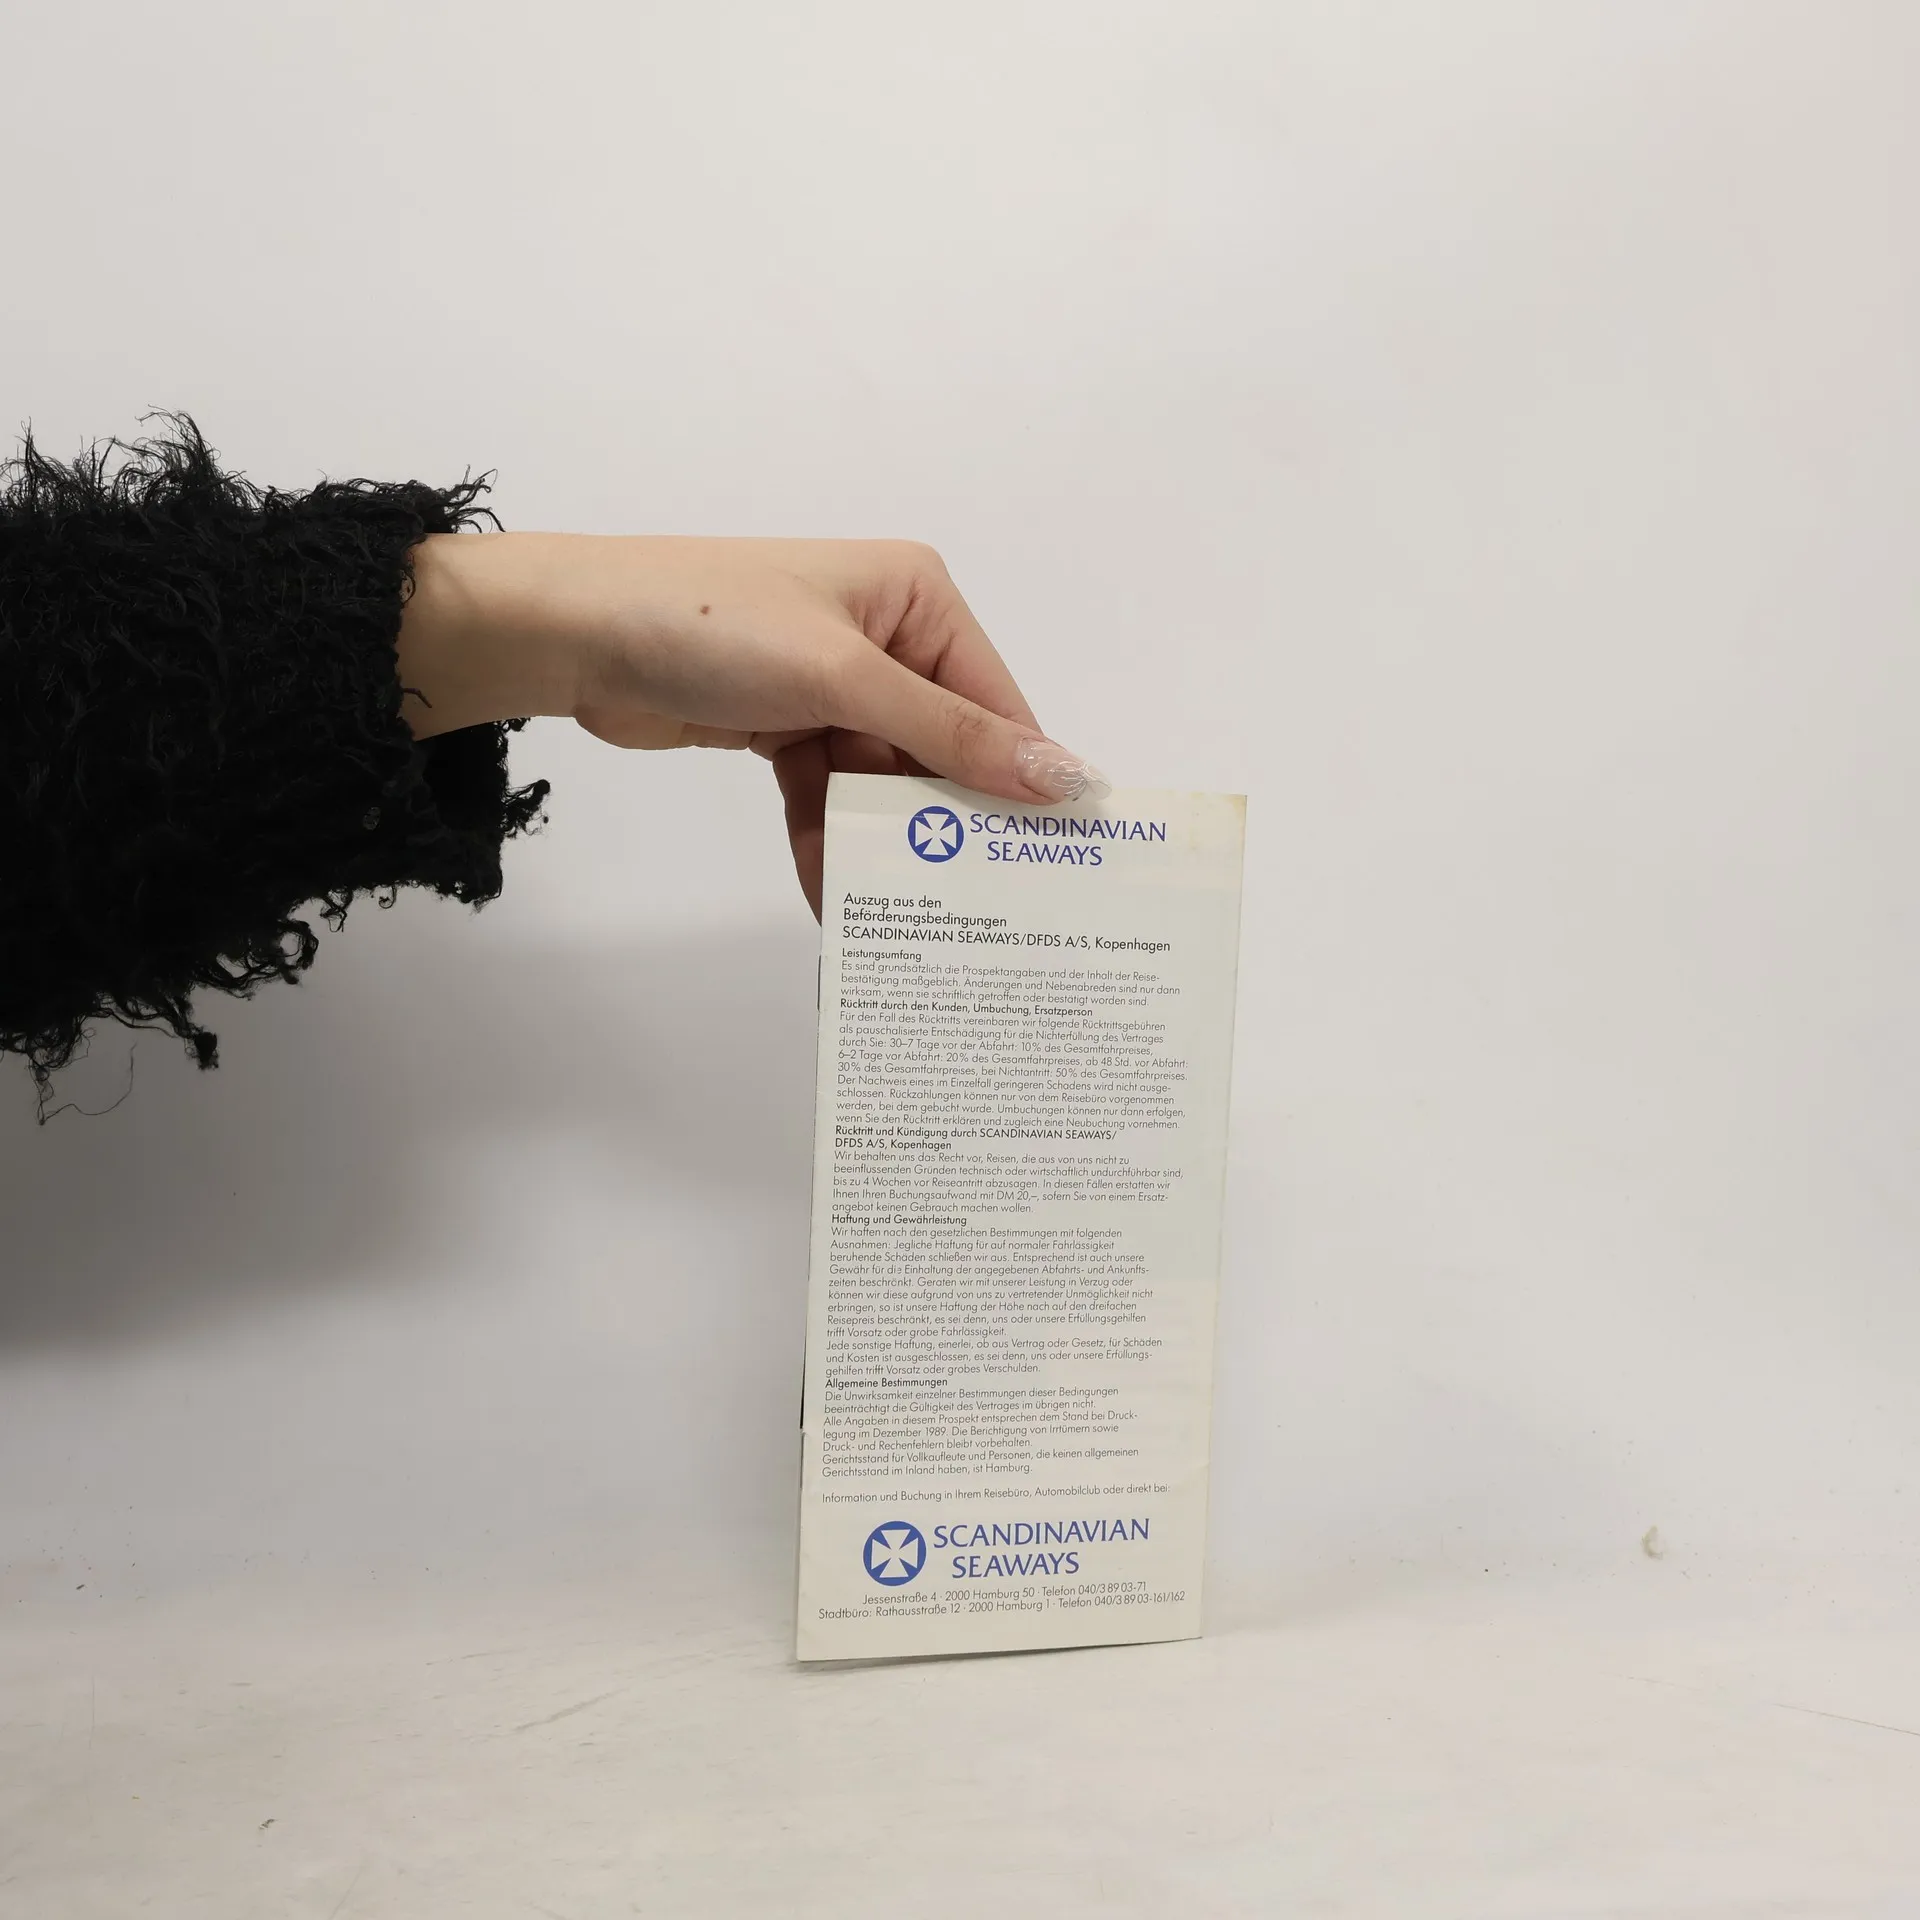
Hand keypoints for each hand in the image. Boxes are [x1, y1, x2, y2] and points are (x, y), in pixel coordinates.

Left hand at [397, 533, 1103, 913]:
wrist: (572, 636)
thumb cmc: (713, 625)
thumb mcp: (843, 676)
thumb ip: (950, 734)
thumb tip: (1064, 776)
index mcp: (916, 598)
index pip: (993, 702)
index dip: (1020, 781)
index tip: (1048, 865)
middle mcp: (885, 637)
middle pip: (941, 749)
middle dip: (943, 823)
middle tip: (977, 908)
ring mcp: (833, 685)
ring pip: (879, 782)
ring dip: (877, 845)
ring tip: (896, 915)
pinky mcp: (786, 726)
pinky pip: (826, 795)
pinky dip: (825, 839)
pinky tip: (830, 895)